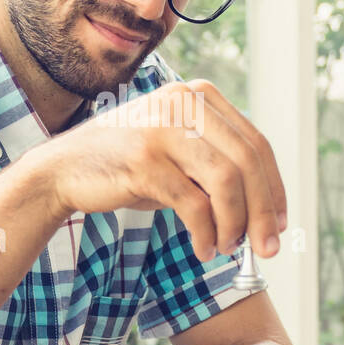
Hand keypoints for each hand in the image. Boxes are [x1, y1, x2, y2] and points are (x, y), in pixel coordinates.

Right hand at [37, 79, 286, 264]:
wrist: (65, 169)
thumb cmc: (129, 166)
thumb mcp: (179, 153)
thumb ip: (217, 164)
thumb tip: (267, 210)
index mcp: (198, 95)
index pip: (255, 144)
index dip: (274, 188)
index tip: (279, 224)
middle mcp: (183, 102)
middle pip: (246, 162)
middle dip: (262, 212)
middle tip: (266, 249)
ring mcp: (162, 128)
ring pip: (225, 181)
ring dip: (235, 224)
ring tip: (227, 248)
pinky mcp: (143, 159)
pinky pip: (193, 203)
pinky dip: (206, 232)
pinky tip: (204, 249)